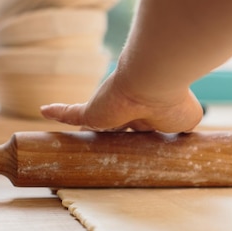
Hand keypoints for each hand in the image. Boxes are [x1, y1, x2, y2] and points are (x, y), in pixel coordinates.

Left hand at [41, 73, 203, 131]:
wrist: (155, 83)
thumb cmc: (173, 102)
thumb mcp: (186, 121)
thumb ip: (180, 129)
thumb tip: (180, 136)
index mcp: (150, 113)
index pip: (141, 124)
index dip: (137, 130)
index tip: (133, 141)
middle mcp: (128, 110)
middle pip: (116, 125)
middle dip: (112, 131)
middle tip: (105, 147)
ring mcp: (108, 110)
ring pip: (94, 120)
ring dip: (86, 128)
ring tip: (78, 144)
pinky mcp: (92, 113)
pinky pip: (71, 113)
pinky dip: (58, 111)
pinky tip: (45, 110)